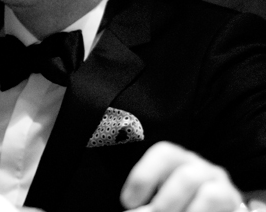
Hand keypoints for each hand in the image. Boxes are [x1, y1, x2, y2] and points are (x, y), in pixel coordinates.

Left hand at [121, 141, 242, 211]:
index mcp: (175, 158)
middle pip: (186, 177)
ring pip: (209, 195)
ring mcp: (219, 184)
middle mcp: (199, 166)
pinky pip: (220, 206)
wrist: (201, 205)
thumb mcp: (156, 195)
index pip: (164, 154)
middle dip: (165, 204)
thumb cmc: (170, 200)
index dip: (143, 177)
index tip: (127, 203)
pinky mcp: (233, 201)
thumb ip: (145, 202)